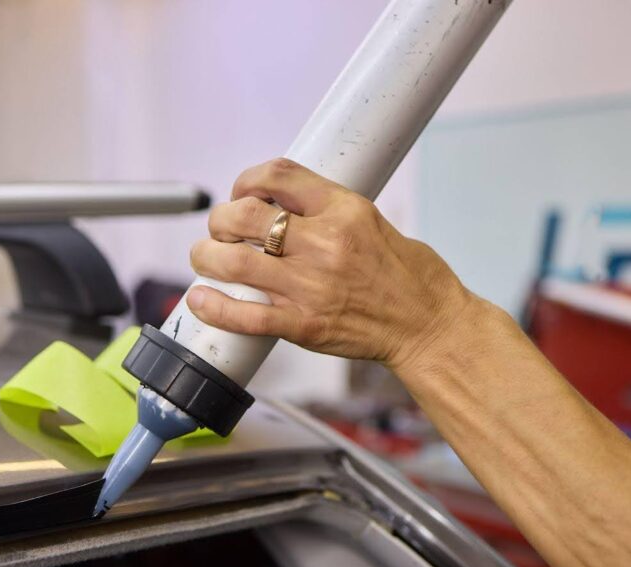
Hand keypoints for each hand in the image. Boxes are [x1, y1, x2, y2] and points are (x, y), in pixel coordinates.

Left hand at [187, 158, 475, 369]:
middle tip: (218, 230)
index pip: (278, 176)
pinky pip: (246, 315)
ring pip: (235, 262)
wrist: (429, 325)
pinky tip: (201, 300)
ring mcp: (312, 286)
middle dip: (219, 220)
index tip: (241, 192)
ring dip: (206, 257)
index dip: (246, 180)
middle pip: (244, 216)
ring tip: (204, 258)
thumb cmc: (410, 277)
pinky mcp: (305, 325)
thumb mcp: (373, 221)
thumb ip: (327, 211)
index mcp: (344, 210)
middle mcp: (324, 244)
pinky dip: (215, 306)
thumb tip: (282, 206)